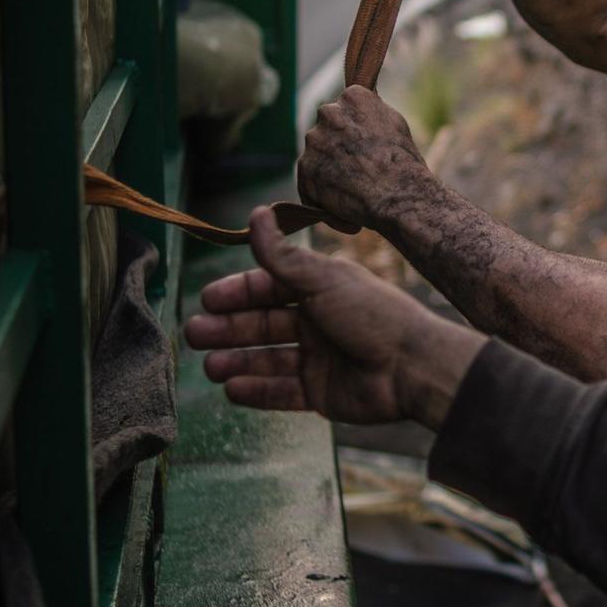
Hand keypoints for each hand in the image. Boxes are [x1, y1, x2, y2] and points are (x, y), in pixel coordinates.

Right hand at [185, 207, 484, 429]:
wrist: (412, 367)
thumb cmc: (372, 315)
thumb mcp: (323, 279)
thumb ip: (282, 254)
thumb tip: (255, 212)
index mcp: (319, 290)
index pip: (268, 288)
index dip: (237, 293)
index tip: (206, 300)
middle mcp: (317, 323)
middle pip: (261, 325)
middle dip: (227, 329)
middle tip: (194, 335)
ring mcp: (318, 360)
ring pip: (266, 359)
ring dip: (236, 361)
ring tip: (209, 368)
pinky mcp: (322, 394)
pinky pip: (281, 392)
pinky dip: (256, 390)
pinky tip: (231, 389)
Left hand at [297, 85, 428, 231]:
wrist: (398, 195)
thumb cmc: (404, 163)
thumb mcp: (395, 124)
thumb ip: (372, 112)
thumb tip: (363, 111)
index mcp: (353, 97)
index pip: (344, 108)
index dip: (354, 130)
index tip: (365, 146)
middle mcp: (329, 113)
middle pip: (327, 129)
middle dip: (338, 146)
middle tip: (359, 168)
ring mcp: (315, 141)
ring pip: (317, 154)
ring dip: (330, 169)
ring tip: (354, 190)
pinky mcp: (306, 168)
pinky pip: (309, 181)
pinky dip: (322, 195)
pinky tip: (345, 206)